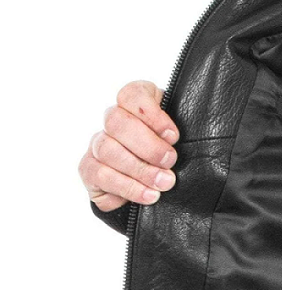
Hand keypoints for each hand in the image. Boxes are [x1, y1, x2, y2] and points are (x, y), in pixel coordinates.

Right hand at [78, 80, 179, 210]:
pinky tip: (149, 195)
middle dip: (148, 145)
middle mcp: (113, 121)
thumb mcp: (183, 138)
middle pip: (116, 121)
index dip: (151, 114)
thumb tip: (184, 137)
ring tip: (164, 183)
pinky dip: (127, 187)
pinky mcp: (89, 169)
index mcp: (137, 105)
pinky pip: (99, 174)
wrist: (157, 187)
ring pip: (107, 149)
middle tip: (171, 161)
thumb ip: (185, 129)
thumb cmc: (172, 156)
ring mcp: (98, 144)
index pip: (132, 94)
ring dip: (140, 169)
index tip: (174, 135)